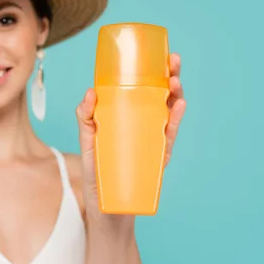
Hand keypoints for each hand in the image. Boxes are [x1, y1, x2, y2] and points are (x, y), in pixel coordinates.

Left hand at [75, 53, 186, 217]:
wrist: (106, 209)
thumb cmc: (98, 174)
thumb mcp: (88, 142)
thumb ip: (86, 118)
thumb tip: (90, 92)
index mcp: (129, 120)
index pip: (144, 92)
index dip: (153, 73)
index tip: (159, 55)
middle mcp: (145, 128)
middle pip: (162, 99)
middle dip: (170, 78)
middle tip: (173, 62)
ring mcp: (152, 143)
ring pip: (170, 115)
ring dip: (176, 96)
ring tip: (175, 81)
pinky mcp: (156, 160)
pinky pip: (168, 138)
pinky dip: (174, 122)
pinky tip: (178, 107)